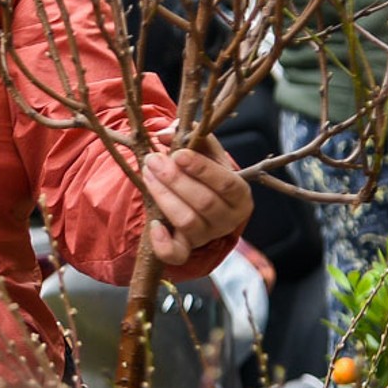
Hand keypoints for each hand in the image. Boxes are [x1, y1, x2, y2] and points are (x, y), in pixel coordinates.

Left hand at [142, 137, 252, 266]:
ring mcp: (207, 236)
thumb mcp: (207, 153)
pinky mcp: (187, 249)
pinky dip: (163, 242)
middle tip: (153, 160)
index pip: (226, 184)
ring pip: (187, 222)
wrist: (199, 201)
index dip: (202, 169)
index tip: (178, 154)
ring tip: (148, 173)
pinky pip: (176, 254)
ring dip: (164, 196)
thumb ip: (194, 137)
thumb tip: (166, 132)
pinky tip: (154, 223)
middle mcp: (228, 219)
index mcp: (240, 195)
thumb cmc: (204, 172)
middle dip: (175, 179)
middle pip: (204, 202)